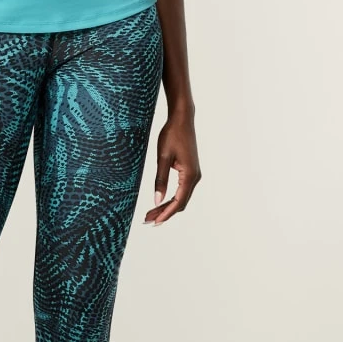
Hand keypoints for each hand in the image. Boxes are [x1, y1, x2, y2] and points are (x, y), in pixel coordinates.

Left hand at [145, 109, 199, 225]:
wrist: (182, 119)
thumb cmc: (172, 135)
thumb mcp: (163, 157)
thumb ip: (160, 180)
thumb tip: (157, 201)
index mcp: (190, 175)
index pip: (178, 202)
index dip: (166, 214)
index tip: (154, 222)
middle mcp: (195, 177)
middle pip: (180, 202)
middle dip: (164, 213)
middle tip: (147, 220)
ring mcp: (194, 174)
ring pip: (181, 197)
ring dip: (167, 206)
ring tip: (151, 213)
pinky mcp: (190, 170)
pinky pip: (181, 190)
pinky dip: (171, 197)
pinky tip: (160, 201)